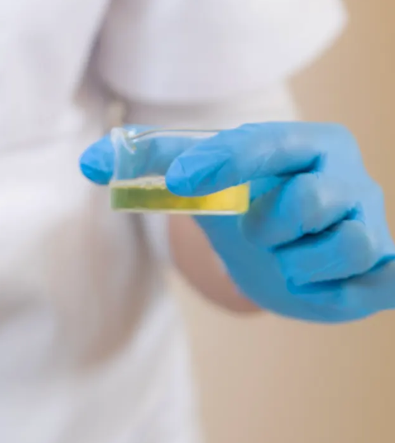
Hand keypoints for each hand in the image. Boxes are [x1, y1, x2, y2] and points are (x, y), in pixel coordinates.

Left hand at [80, 122, 394, 322]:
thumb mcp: (199, 182)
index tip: (178, 181)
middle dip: (270, 226)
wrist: (285, 254)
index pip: (265, 144)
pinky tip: (333, 285)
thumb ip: (148, 164)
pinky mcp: (381, 267)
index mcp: (301, 144)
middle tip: (256, 235)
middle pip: (311, 199)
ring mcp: (368, 221)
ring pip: (348, 245)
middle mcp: (343, 177)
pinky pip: (384, 279)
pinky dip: (354, 288)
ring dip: (300, 266)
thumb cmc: (242, 208)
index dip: (223, 162)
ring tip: (288, 263)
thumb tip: (88, 161)